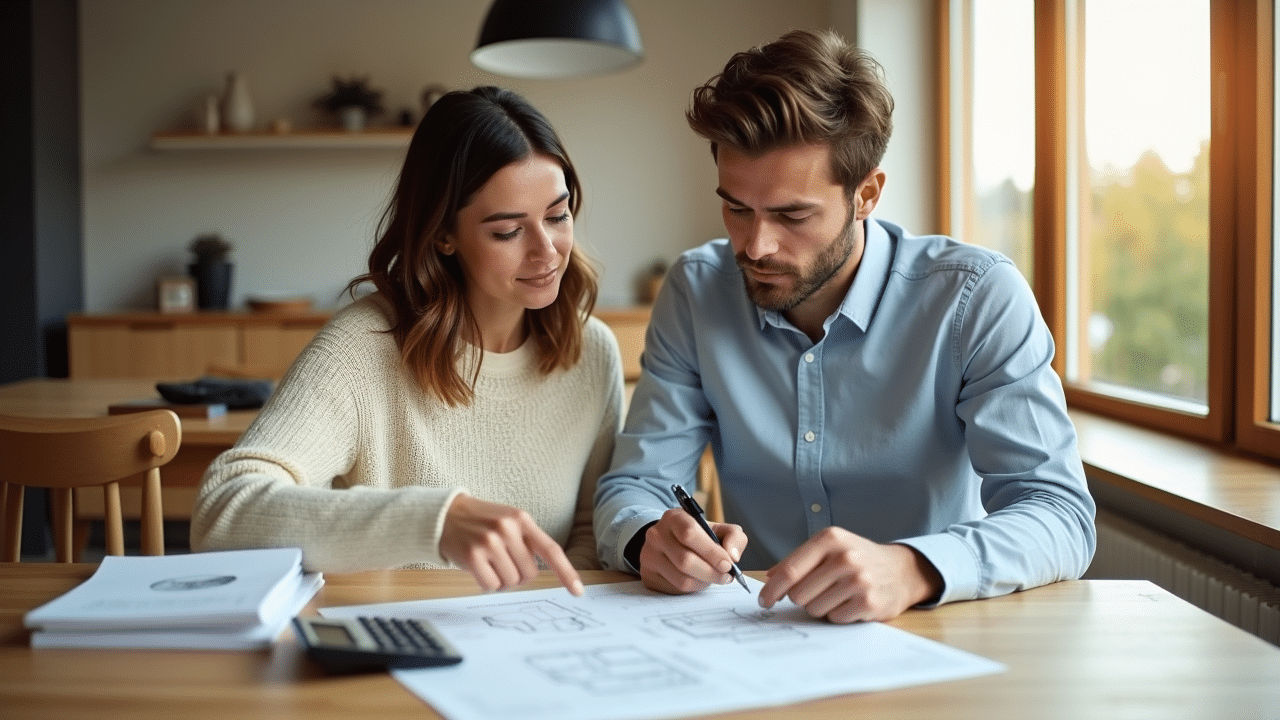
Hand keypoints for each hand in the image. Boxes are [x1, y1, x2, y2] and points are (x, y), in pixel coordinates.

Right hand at [439, 494, 583, 595]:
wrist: (445, 514)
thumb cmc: (482, 522)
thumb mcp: (508, 521)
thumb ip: (526, 541)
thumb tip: (539, 574)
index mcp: (521, 519)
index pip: (551, 549)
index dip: (566, 572)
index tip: (578, 591)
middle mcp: (507, 529)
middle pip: (529, 574)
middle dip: (518, 575)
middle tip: (502, 562)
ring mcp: (489, 542)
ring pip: (510, 582)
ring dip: (501, 580)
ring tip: (489, 562)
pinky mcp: (472, 556)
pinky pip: (491, 586)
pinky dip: (487, 583)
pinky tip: (479, 569)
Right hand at [637, 508, 747, 594]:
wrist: (669, 543)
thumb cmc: (698, 536)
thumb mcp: (718, 529)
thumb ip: (734, 536)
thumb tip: (733, 556)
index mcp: (674, 517)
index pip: (689, 534)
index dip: (711, 551)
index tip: (727, 564)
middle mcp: (656, 534)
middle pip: (685, 560)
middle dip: (711, 572)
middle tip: (726, 577)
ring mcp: (649, 555)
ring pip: (681, 579)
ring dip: (703, 582)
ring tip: (713, 578)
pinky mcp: (647, 575)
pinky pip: (674, 588)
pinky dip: (692, 588)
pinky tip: (698, 580)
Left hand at [758, 527, 941, 623]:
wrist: (901, 570)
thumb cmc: (858, 558)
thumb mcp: (830, 547)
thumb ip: (799, 560)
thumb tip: (768, 576)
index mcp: (829, 539)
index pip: (790, 570)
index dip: (772, 589)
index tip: (764, 601)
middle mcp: (844, 557)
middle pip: (798, 594)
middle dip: (802, 598)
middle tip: (818, 591)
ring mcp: (858, 580)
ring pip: (814, 608)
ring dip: (821, 607)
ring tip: (838, 594)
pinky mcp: (869, 602)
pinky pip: (834, 618)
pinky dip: (838, 614)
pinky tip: (850, 602)